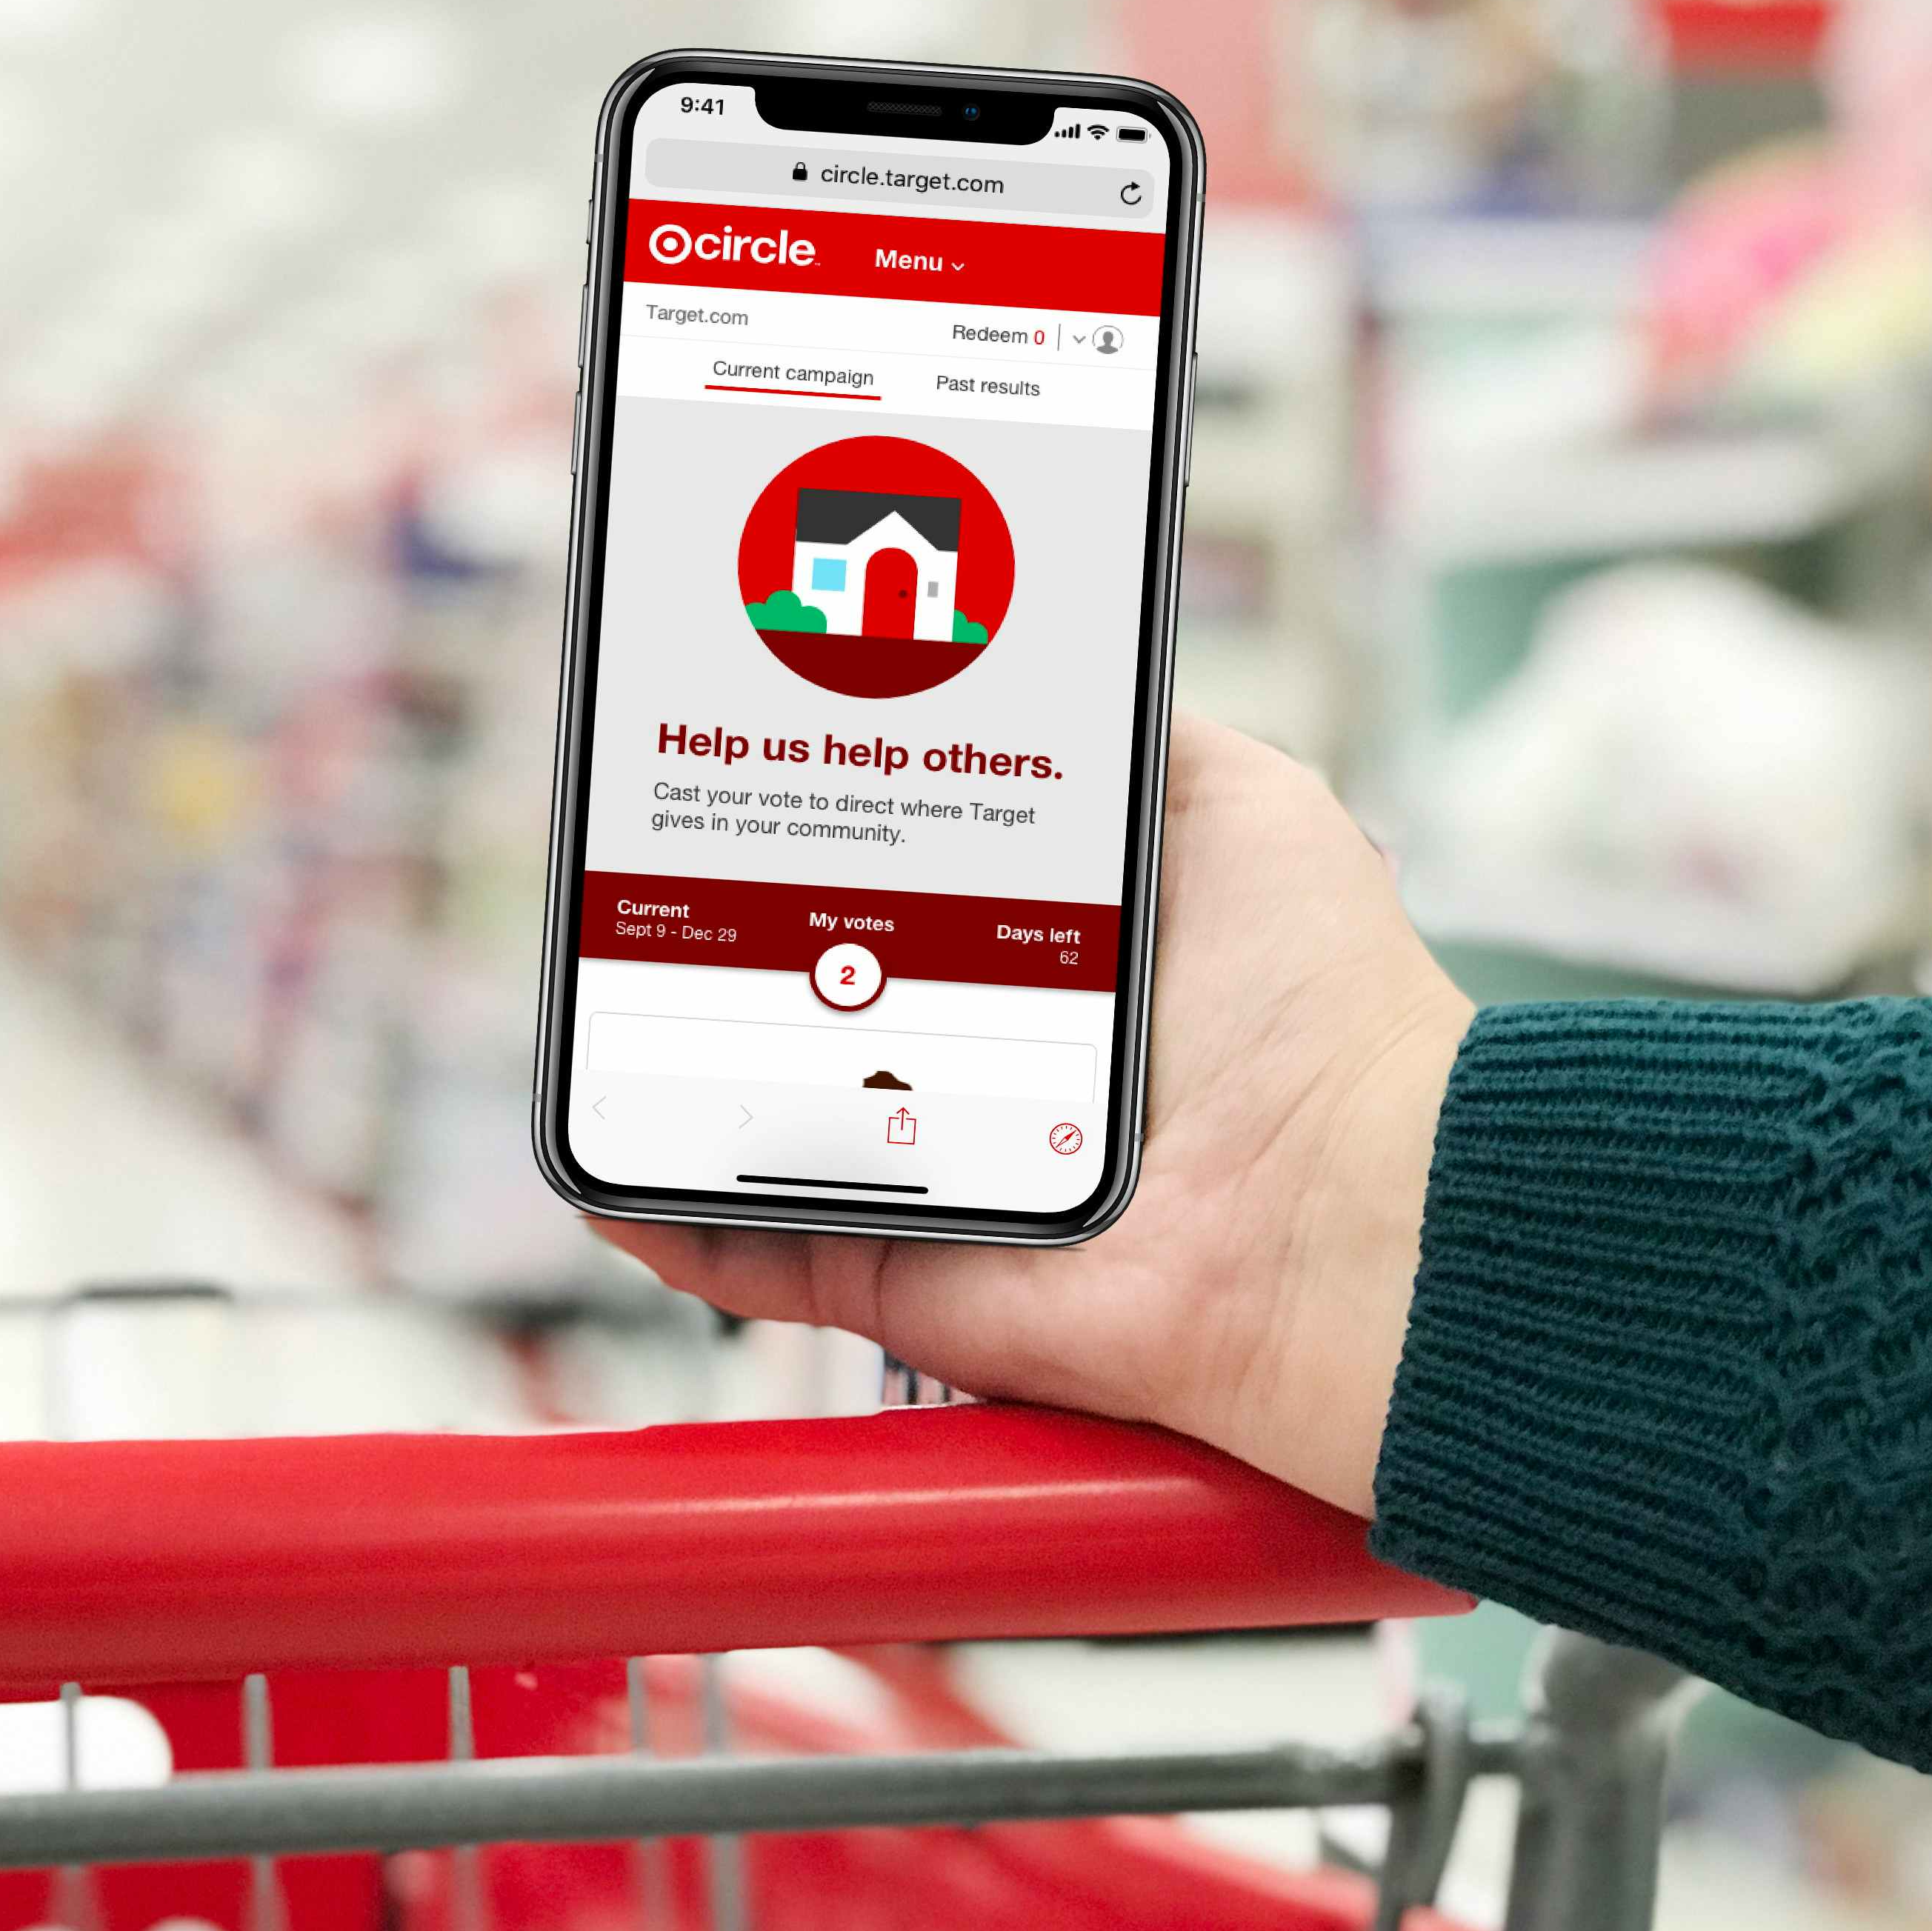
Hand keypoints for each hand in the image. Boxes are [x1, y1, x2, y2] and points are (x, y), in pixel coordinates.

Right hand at [598, 711, 1470, 1515]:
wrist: (1349, 1215)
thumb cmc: (1323, 1013)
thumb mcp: (1241, 809)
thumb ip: (1133, 741)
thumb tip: (1054, 660)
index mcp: (1035, 960)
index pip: (882, 889)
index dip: (801, 839)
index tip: (727, 778)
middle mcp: (970, 1065)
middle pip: (796, 996)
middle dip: (702, 940)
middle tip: (621, 876)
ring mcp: (924, 1171)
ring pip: (747, 1119)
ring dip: (658, 1067)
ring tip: (582, 999)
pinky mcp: (898, 1270)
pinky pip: (747, 1255)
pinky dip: (659, 1217)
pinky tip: (596, 1162)